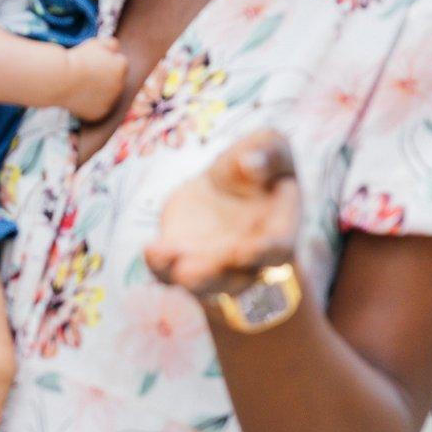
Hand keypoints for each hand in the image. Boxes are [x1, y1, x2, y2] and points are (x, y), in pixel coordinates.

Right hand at [62, 37, 126, 122]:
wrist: (60, 79)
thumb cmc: (76, 59)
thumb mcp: (94, 44)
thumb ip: (111, 44)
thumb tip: (116, 49)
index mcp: (121, 66)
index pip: (119, 63)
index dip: (105, 61)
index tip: (92, 61)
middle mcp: (120, 86)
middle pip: (114, 81)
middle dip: (104, 78)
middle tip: (86, 74)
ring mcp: (110, 102)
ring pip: (106, 96)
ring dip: (98, 92)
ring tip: (80, 85)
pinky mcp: (99, 114)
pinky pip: (96, 108)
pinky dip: (90, 105)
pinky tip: (78, 97)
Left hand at [145, 129, 302, 297]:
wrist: (223, 183)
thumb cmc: (255, 164)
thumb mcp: (269, 146)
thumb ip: (267, 153)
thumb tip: (250, 164)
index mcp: (279, 228)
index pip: (279, 249)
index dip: (264, 253)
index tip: (245, 251)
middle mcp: (249, 257)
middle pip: (238, 278)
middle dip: (215, 275)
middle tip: (193, 271)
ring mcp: (215, 263)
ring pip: (205, 284)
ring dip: (189, 279)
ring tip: (172, 265)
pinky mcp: (183, 258)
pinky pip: (170, 272)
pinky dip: (160, 265)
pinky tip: (151, 249)